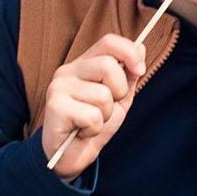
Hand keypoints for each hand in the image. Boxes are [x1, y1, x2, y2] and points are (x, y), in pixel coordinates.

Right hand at [40, 32, 147, 177]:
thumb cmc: (94, 123)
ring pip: (103, 94)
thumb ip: (128, 74)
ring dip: (106, 114)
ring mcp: (58, 88)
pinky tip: (82, 130)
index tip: (140, 70)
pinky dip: (95, 128)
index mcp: (84, 64)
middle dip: (119, 92)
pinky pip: (93, 116)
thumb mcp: (118, 97)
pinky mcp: (55, 107)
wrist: (72, 154)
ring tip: (92, 121)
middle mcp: (68, 71)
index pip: (108, 42)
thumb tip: (141, 48)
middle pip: (108, 66)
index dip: (129, 53)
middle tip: (107, 107)